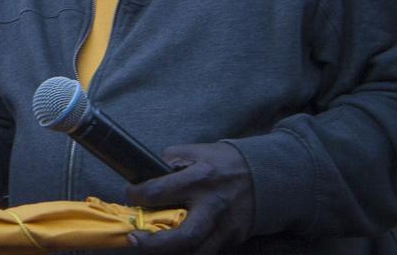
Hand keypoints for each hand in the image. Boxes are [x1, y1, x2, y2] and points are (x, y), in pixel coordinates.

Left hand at [125, 143, 253, 253]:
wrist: (265, 175)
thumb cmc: (223, 162)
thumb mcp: (195, 152)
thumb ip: (170, 163)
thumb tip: (145, 175)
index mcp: (201, 178)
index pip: (161, 191)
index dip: (138, 194)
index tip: (131, 194)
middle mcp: (213, 206)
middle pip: (184, 236)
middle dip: (154, 244)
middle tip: (133, 239)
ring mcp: (225, 227)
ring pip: (196, 253)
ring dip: (169, 254)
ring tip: (149, 249)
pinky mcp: (232, 239)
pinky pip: (206, 253)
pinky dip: (187, 253)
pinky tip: (171, 250)